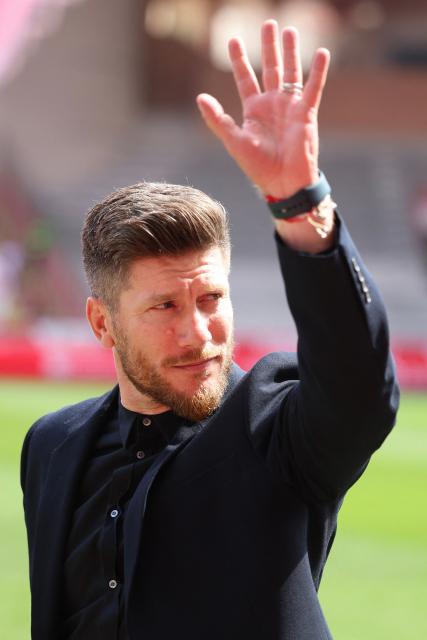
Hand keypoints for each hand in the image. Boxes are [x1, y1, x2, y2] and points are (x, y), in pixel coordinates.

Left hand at [196, 20, 329, 199]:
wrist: (283, 182)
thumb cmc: (258, 166)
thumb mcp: (234, 141)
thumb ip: (217, 119)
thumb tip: (200, 97)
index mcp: (253, 110)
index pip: (245, 78)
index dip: (239, 60)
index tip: (233, 39)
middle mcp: (272, 104)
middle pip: (269, 68)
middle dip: (268, 47)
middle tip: (267, 24)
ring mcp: (290, 107)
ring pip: (291, 72)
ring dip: (290, 52)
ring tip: (290, 30)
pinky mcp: (306, 113)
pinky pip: (313, 87)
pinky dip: (318, 71)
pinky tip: (322, 52)